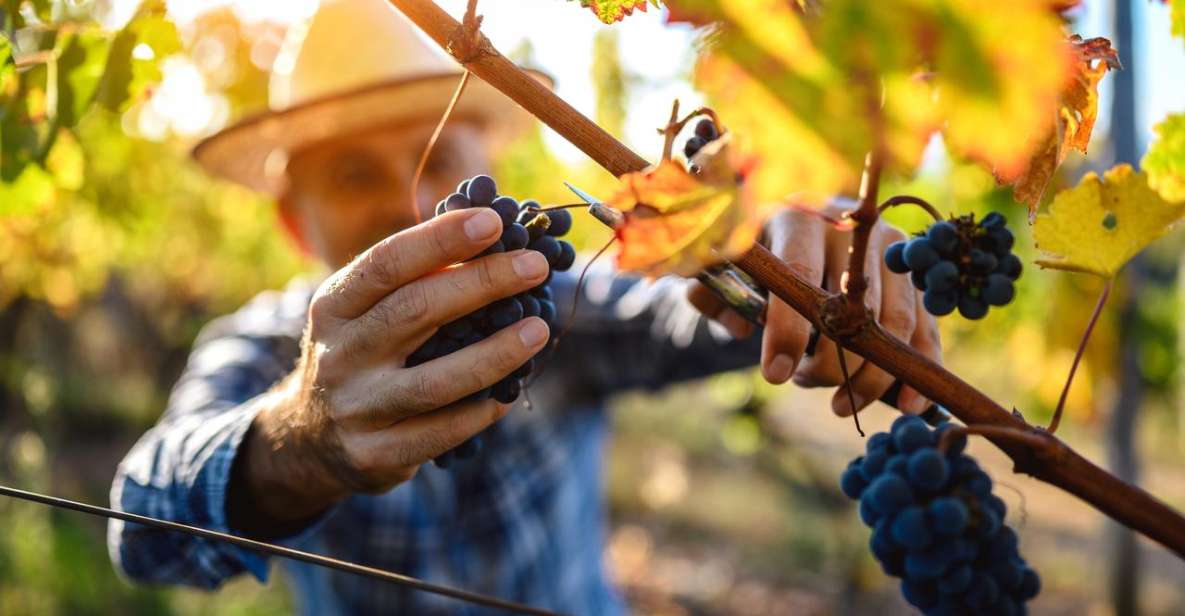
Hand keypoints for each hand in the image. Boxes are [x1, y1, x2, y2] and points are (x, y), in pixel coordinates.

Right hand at [229, 208, 550, 533]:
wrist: (309, 438)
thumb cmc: (361, 352)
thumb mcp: (365, 311)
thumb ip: (416, 279)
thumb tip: (498, 237)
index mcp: (334, 305)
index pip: (387, 263)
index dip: (441, 240)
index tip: (495, 223)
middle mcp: (340, 354)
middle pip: (415, 311)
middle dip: (482, 283)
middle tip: (535, 265)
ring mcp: (356, 408)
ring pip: (435, 382)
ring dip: (495, 353)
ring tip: (538, 330)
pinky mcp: (375, 454)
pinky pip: (442, 433)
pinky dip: (482, 411)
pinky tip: (510, 392)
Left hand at [687, 203, 941, 416]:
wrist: (804, 221)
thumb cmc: (761, 253)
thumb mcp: (726, 266)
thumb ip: (714, 296)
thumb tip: (740, 329)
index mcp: (799, 219)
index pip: (801, 276)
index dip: (789, 330)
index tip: (776, 376)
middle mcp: (852, 230)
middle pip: (853, 307)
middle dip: (831, 362)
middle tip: (805, 383)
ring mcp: (891, 247)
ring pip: (895, 322)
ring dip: (871, 376)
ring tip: (842, 404)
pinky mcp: (913, 273)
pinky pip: (926, 326)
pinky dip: (920, 366)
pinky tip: (908, 404)